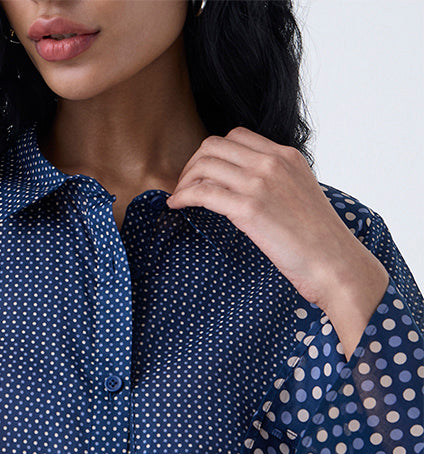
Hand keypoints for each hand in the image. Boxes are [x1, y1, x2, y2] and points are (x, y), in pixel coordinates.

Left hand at [165, 126, 388, 326]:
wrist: (334, 261)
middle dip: (193, 164)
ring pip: (205, 164)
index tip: (203, 174)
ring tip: (179, 198)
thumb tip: (247, 193)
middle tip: (185, 187)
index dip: (213, 154)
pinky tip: (176, 206)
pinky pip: (203, 192)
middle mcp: (272, 162)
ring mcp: (261, 183)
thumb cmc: (318, 241)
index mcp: (286, 156)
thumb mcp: (299, 197)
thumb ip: (276, 185)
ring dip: (184, 180)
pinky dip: (183, 196)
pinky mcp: (250, 208)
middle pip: (214, 145)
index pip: (237, 136)